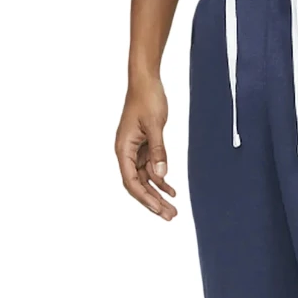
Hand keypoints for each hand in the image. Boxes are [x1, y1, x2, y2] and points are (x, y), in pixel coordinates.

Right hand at [115, 77, 176, 220]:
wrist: (146, 81)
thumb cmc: (147, 99)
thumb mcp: (155, 125)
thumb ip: (159, 151)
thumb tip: (161, 175)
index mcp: (123, 148)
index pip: (131, 181)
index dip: (144, 197)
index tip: (158, 209)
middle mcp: (126, 152)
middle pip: (138, 185)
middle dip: (153, 202)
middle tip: (170, 216)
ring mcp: (135, 151)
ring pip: (146, 180)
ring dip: (159, 194)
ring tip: (173, 210)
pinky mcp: (144, 147)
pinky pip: (152, 169)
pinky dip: (162, 180)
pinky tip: (173, 191)